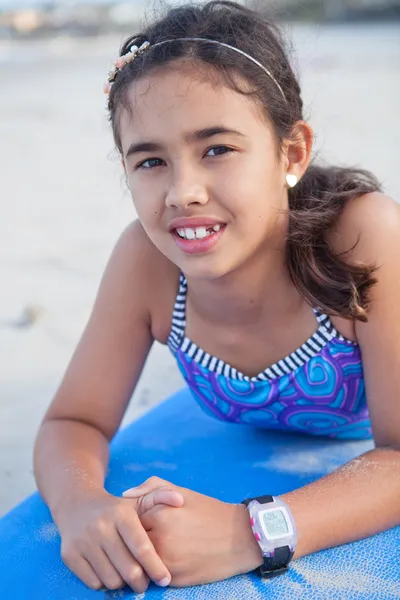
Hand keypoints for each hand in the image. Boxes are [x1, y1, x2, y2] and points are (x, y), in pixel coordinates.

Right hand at [55, 486, 183, 592]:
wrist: (76, 506)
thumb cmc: (115, 509)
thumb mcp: (137, 500)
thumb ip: (160, 497)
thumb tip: (180, 500)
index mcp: (121, 514)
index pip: (142, 547)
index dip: (156, 567)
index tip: (165, 579)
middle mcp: (101, 526)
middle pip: (128, 569)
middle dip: (141, 581)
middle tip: (145, 583)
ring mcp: (83, 541)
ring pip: (111, 580)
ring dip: (122, 583)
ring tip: (126, 574)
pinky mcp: (69, 555)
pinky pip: (93, 583)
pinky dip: (103, 583)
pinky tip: (108, 571)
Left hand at [123, 477, 262, 586]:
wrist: (239, 537)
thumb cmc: (208, 511)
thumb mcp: (181, 491)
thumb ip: (151, 488)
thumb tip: (125, 495)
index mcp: (159, 512)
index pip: (129, 520)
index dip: (133, 522)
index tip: (141, 523)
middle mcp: (159, 537)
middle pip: (131, 543)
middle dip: (134, 542)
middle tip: (145, 538)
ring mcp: (165, 560)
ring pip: (139, 561)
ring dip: (141, 558)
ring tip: (155, 551)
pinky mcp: (173, 578)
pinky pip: (152, 575)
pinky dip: (154, 570)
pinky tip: (165, 562)